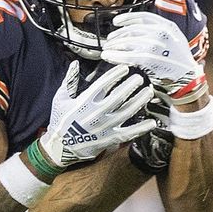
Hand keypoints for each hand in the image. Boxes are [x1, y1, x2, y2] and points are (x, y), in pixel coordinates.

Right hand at [34, 60, 155, 170]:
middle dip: (131, 86)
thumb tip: (75, 63)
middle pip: (118, 97)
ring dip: (139, 101)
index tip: (125, 68)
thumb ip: (69, 81)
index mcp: (84, 102)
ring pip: (126, 112)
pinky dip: (141, 129)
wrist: (60, 147)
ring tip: (148, 92)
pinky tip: (152, 123)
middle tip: (140, 78)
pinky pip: (128, 133)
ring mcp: (104, 127)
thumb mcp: (60, 99)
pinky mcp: (109, 139)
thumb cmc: (60, 121)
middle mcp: (96, 114)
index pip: (103, 84)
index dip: (115, 75)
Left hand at [101, 12, 205, 104]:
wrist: (188, 81)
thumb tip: (136, 30)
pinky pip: (127, 55)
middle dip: (118, 35)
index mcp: (169, 27)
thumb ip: (160, 33)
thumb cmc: (179, 63)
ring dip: (114, 46)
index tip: (116, 22)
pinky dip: (115, 56)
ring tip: (107, 49)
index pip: (144, 17)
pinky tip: (108, 57)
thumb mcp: (174, 41)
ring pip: (128, 42)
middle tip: (109, 41)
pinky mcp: (149, 59)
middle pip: (133, 30)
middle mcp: (163, 33)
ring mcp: (156, 46)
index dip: (127, 18)